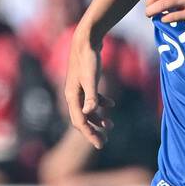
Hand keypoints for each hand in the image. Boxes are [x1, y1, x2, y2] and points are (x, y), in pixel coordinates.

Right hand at [63, 30, 114, 150]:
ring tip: (110, 125)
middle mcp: (73, 95)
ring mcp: (78, 89)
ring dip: (98, 119)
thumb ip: (92, 96)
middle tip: (104, 142)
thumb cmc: (88, 58)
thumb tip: (90, 112)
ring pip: (87, 110)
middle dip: (92, 131)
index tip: (100, 145)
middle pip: (82, 119)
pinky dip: (101, 104)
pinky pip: (91, 99)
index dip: (90, 135)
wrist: (86, 40)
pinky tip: (112, 105)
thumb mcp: (91, 78)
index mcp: (72, 97)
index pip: (80, 122)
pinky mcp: (85, 83)